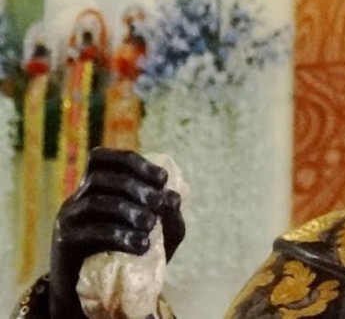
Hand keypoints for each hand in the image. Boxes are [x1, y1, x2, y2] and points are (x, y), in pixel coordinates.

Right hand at [49, 148, 184, 318]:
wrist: (96, 291)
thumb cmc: (130, 253)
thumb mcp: (158, 233)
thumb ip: (168, 215)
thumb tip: (174, 197)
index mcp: (96, 187)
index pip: (104, 158)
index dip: (135, 162)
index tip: (163, 179)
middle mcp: (78, 198)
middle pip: (103, 177)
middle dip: (138, 186)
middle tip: (161, 204)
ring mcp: (68, 218)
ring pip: (97, 202)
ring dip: (129, 209)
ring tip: (150, 225)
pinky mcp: (65, 242)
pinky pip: (92, 231)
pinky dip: (120, 235)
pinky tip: (142, 244)